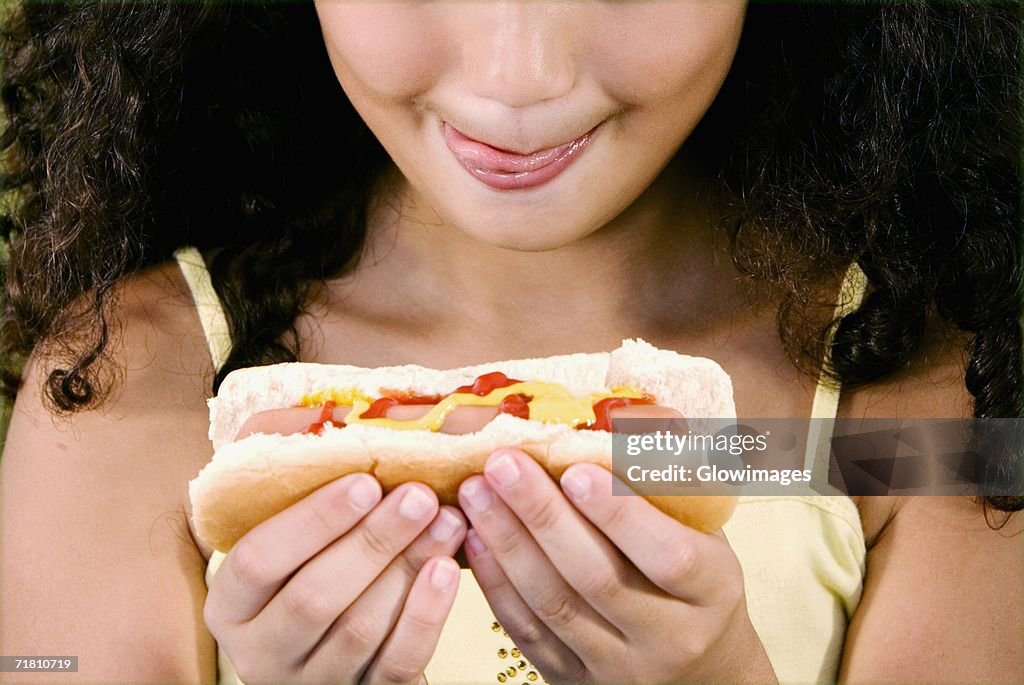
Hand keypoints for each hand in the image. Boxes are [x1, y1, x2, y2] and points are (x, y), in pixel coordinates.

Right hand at [203, 474, 465, 684]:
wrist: (336, 650)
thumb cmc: (311, 568)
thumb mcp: (286, 534)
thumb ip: (289, 482)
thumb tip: (314, 418)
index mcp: (233, 603)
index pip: (259, 560)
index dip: (312, 520)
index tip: (364, 481)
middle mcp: (262, 649)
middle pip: (314, 597)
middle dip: (372, 541)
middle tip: (418, 495)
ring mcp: (313, 681)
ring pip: (360, 628)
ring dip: (408, 567)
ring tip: (446, 520)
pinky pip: (397, 662)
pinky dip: (426, 616)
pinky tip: (447, 571)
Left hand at [458, 449, 775, 683]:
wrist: (701, 670)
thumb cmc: (697, 580)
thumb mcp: (705, 532)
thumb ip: (668, 484)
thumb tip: (624, 413)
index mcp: (711, 591)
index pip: (668, 556)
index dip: (620, 514)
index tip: (575, 467)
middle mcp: (669, 637)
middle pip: (597, 578)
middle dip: (543, 516)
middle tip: (503, 463)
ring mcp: (620, 667)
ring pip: (554, 606)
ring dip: (508, 543)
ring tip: (475, 491)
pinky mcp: (576, 682)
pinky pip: (528, 633)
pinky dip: (496, 585)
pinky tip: (474, 540)